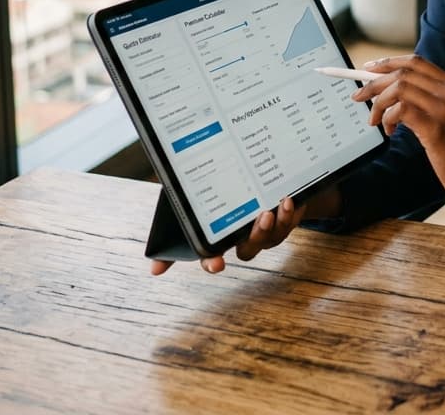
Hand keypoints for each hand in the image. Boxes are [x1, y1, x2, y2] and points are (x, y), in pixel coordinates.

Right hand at [149, 186, 339, 275]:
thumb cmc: (223, 189)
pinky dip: (290, 215)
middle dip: (256, 237)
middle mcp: (242, 238)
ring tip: (277, 207)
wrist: (257, 174)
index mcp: (219, 235)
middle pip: (248, 250)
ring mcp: (265, 230)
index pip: (211, 257)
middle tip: (262, 218)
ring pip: (272, 238)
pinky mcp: (284, 219)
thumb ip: (179, 223)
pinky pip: (289, 223)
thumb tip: (154, 270)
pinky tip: (288, 201)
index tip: (216, 264)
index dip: (212, 263)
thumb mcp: (196, 202)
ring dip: (277, 225)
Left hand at [354, 54, 444, 207]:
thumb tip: (385, 87)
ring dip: (379, 103)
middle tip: (358, 96)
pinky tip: (390, 131)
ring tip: (377, 121)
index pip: (415, 62)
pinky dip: (388, 118)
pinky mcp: (436, 128)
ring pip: (399, 89)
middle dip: (374, 83)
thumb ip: (425, 98)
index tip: (368, 70)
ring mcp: (444, 109)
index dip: (388, 63)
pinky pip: (401, 110)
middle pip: (403, 73)